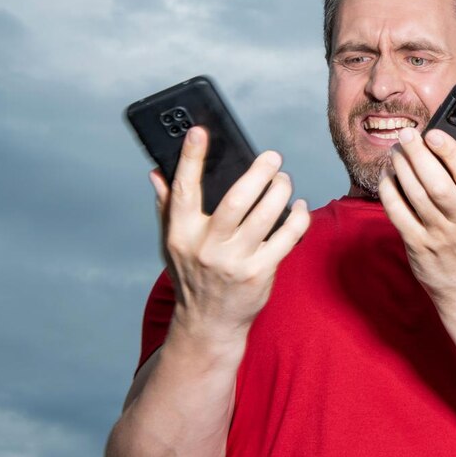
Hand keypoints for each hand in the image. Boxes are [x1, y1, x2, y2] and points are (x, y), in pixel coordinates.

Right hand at [151, 126, 310, 346]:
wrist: (209, 324)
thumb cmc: (191, 276)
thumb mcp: (171, 243)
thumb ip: (167, 207)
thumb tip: (157, 173)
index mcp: (181, 234)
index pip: (184, 190)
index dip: (190, 158)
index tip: (199, 132)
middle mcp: (207, 247)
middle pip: (236, 200)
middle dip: (258, 172)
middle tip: (271, 156)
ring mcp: (235, 261)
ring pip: (266, 215)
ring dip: (280, 190)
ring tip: (283, 179)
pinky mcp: (260, 273)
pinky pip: (287, 237)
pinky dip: (298, 217)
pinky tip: (298, 206)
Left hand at [377, 126, 455, 307]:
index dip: (450, 152)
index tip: (434, 133)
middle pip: (436, 183)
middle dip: (418, 154)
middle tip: (407, 133)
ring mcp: (438, 235)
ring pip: (414, 195)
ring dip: (401, 168)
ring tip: (397, 149)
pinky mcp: (417, 246)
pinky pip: (397, 213)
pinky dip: (389, 191)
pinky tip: (387, 175)